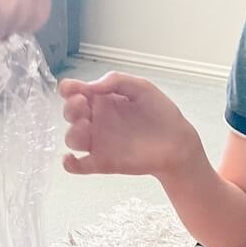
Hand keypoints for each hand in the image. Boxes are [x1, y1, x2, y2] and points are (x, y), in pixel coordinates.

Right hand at [60, 73, 200, 179]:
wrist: (176, 143)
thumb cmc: (160, 113)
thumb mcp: (140, 87)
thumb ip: (115, 81)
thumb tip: (91, 87)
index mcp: (102, 99)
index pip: (75, 92)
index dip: (69, 89)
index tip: (73, 89)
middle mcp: (96, 120)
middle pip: (70, 113)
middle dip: (71, 108)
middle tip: (84, 105)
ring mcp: (97, 142)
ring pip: (72, 138)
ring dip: (73, 133)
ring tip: (87, 127)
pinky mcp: (101, 163)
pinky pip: (77, 166)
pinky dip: (69, 164)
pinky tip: (70, 159)